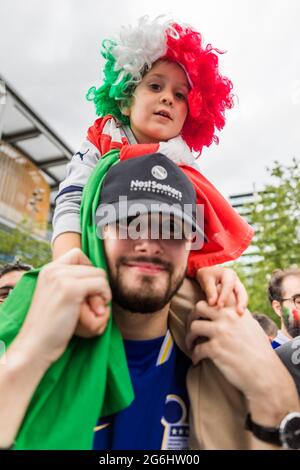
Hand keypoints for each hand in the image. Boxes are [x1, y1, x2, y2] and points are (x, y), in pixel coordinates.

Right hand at [18, 249, 110, 365]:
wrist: (35, 345)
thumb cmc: (49, 326)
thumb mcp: (56, 297)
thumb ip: (70, 283)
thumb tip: (99, 276)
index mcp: (48, 270)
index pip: (77, 254)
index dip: (88, 269)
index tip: (88, 289)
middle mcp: (53, 269)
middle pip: (92, 266)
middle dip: (97, 285)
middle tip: (94, 306)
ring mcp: (61, 278)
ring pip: (99, 274)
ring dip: (102, 293)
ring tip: (95, 310)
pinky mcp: (71, 289)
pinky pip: (101, 284)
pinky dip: (105, 297)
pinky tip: (98, 311)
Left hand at [185, 301, 278, 395]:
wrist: (265, 373)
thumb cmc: (260, 352)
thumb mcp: (252, 327)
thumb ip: (238, 317)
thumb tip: (227, 312)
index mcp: (236, 311)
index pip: (215, 298)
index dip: (205, 304)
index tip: (201, 315)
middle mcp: (228, 319)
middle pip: (199, 307)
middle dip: (192, 317)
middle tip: (191, 328)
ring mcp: (221, 333)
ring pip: (194, 327)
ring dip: (189, 337)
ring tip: (191, 345)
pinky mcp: (216, 349)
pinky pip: (197, 349)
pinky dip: (194, 356)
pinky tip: (196, 360)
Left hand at [196, 266, 247, 314]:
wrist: (208, 274)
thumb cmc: (206, 276)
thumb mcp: (206, 280)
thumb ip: (210, 290)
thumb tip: (212, 303)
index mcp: (228, 274)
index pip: (228, 285)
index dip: (224, 295)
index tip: (219, 306)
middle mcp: (236, 280)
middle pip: (241, 291)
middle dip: (241, 302)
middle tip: (240, 312)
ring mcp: (238, 288)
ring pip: (243, 297)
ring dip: (242, 306)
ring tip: (241, 315)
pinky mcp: (236, 295)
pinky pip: (239, 302)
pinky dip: (238, 308)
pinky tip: (237, 317)